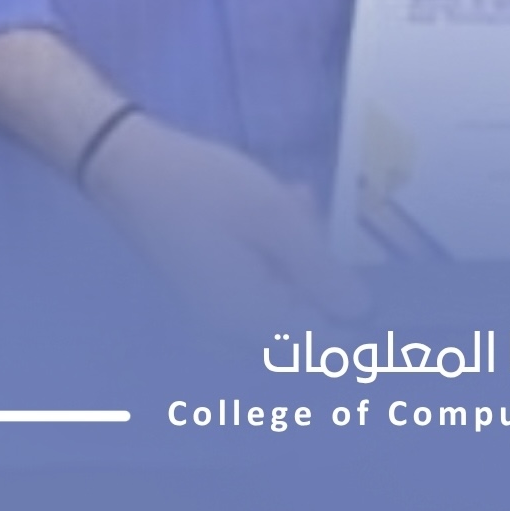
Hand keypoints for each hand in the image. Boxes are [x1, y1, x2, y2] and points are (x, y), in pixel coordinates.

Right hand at [80, 111, 361, 337]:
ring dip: (302, 244)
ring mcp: (223, 304)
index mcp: (250, 319)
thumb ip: (320, 270)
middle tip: (315, 215)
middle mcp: (235, 325)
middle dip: (323, 264)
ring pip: (290, 283)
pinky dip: (279, 239)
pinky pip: (266, 271)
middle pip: (308, 310)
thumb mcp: (273, 219)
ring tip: (292, 198)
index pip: (321, 343)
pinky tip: (278, 201)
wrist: (131, 166)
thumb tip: (362, 314)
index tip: (378, 285)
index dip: (356, 317)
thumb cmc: (202, 189)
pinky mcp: (217, 280)